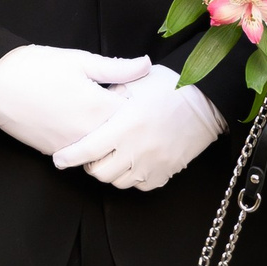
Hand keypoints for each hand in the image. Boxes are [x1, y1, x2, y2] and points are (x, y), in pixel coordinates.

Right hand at [0, 44, 151, 158]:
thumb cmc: (36, 68)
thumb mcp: (80, 60)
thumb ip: (116, 68)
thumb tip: (145, 65)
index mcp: (98, 106)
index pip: (135, 113)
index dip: (137, 102)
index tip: (132, 92)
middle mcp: (89, 132)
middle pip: (121, 136)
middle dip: (124, 123)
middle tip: (117, 104)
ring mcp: (72, 145)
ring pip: (101, 148)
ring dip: (105, 135)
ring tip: (96, 114)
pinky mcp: (56, 151)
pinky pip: (80, 152)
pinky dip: (85, 142)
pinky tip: (77, 122)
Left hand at [53, 70, 222, 189]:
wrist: (207, 103)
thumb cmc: (171, 87)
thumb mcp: (137, 80)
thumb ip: (110, 92)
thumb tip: (92, 102)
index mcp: (125, 126)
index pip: (87, 149)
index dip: (69, 156)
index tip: (59, 158)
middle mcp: (136, 150)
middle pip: (99, 172)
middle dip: (89, 164)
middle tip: (90, 152)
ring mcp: (152, 164)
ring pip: (118, 181)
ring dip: (109, 171)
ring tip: (111, 157)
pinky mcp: (165, 172)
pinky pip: (140, 185)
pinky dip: (131, 177)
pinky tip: (131, 162)